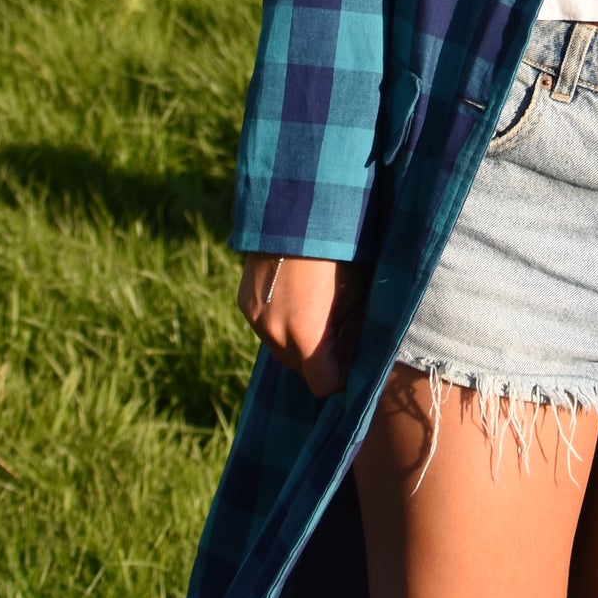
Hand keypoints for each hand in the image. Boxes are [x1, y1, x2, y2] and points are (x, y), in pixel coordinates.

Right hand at [237, 253, 365, 398]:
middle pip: (301, 369)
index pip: (323, 386)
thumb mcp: (353, 293)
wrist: (292, 212)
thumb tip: (350, 349)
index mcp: (306, 335)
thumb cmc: (335, 252)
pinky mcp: (245, 305)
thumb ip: (349, 330)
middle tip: (338, 328)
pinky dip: (282, 323)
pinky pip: (267, 328)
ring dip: (299, 341)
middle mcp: (275, 335)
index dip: (340, 376)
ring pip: (282, 350)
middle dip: (320, 357)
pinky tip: (294, 297)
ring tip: (316, 310)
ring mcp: (256, 321)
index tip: (349, 357)